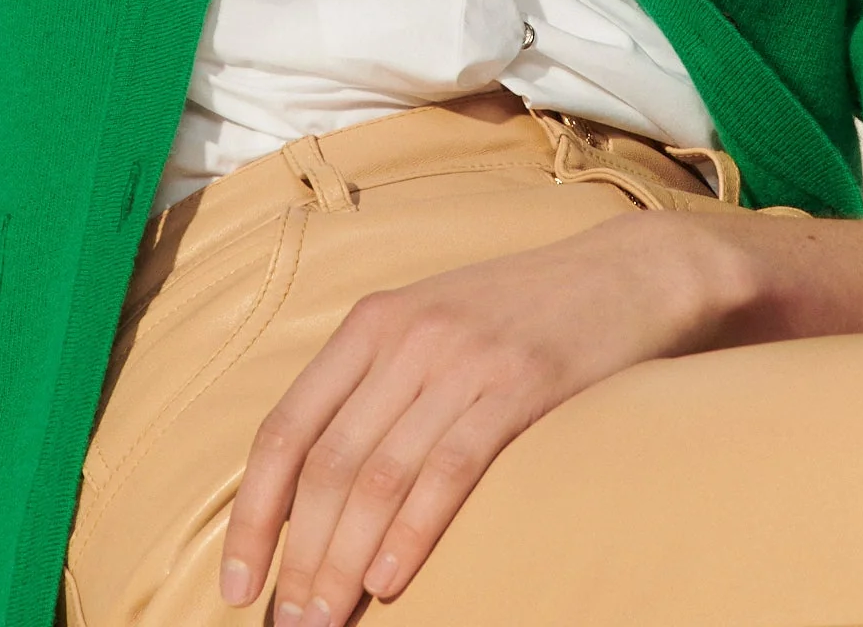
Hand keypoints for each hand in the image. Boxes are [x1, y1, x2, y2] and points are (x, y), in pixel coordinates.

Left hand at [217, 210, 747, 621]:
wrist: (625, 271)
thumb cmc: (521, 311)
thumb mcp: (431, 324)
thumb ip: (376, 385)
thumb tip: (318, 485)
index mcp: (370, 324)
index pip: (286, 428)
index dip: (254, 512)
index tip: (237, 581)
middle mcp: (406, 337)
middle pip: (327, 464)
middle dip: (297, 555)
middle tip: (285, 624)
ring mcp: (461, 360)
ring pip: (378, 475)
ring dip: (342, 559)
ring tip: (324, 621)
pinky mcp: (518, 386)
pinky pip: (448, 469)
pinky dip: (412, 532)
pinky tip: (389, 581)